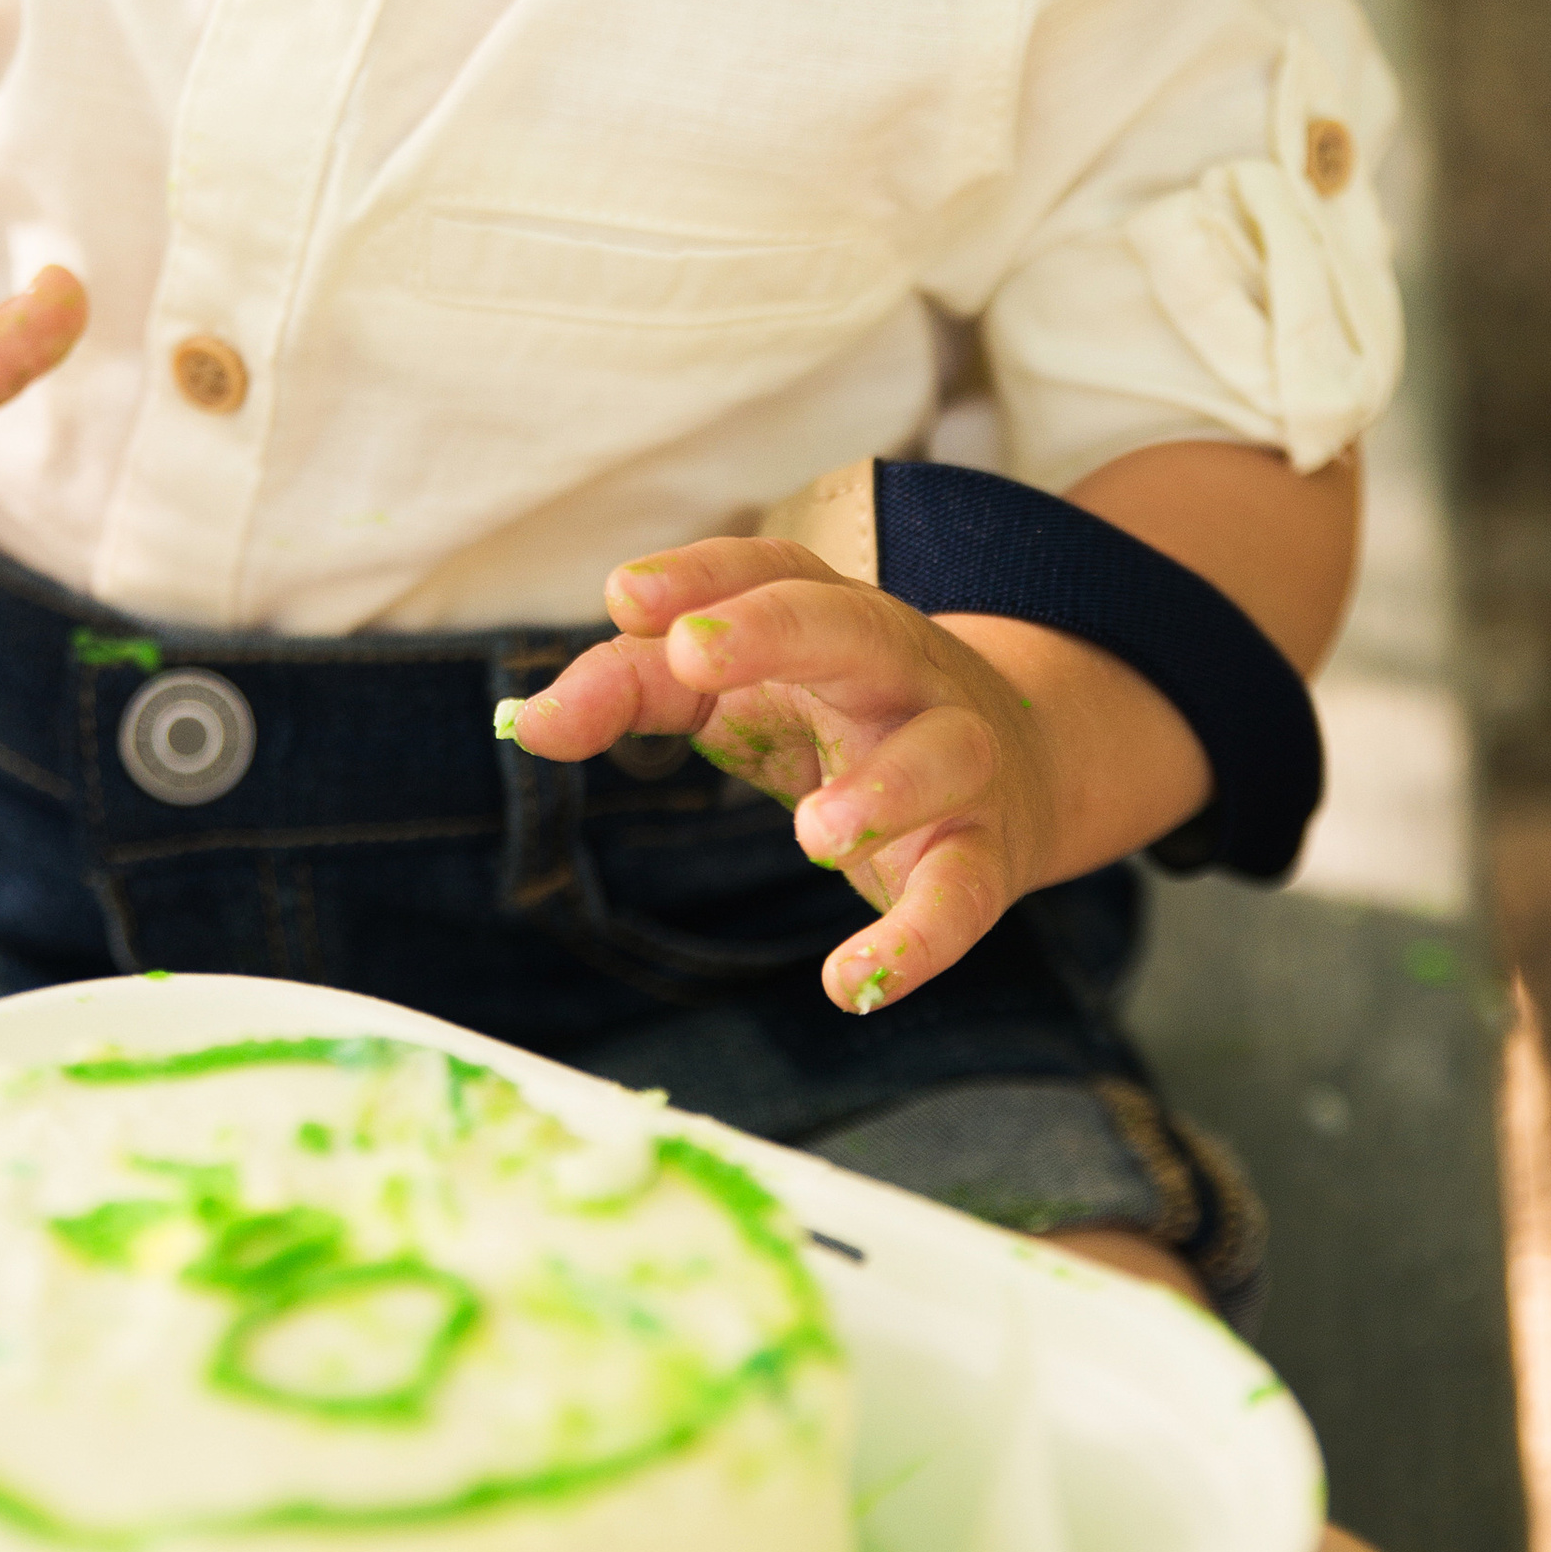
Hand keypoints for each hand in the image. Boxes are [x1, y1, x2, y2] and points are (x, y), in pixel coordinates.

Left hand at [501, 537, 1201, 1018]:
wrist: (1021, 765)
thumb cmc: (836, 716)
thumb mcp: (732, 690)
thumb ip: (631, 687)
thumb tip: (529, 723)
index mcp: (833, 618)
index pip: (773, 570)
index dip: (703, 578)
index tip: (622, 598)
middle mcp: (903, 672)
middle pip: (857, 627)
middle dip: (778, 633)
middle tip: (693, 657)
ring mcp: (958, 757)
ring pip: (942, 753)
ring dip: (885, 789)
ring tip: (814, 833)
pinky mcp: (985, 854)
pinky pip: (966, 891)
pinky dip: (920, 938)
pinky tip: (852, 981)